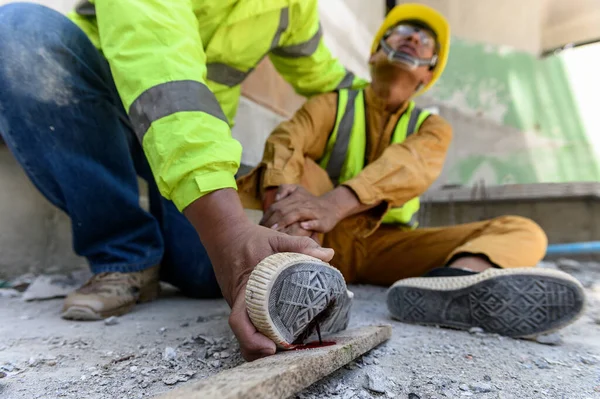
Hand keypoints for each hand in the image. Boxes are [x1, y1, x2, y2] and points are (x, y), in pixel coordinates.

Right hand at [184, 189, 333, 360]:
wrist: (224, 234)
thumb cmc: (250, 237)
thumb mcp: (275, 238)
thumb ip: (301, 245)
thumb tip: (328, 255)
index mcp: (245, 288)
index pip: (239, 320)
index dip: (252, 339)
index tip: (271, 347)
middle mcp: (237, 300)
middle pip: (242, 335)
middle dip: (259, 350)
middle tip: (286, 352)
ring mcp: (236, 303)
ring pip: (245, 331)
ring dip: (259, 344)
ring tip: (284, 348)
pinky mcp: (239, 303)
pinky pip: (247, 323)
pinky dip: (258, 333)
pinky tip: (276, 335)